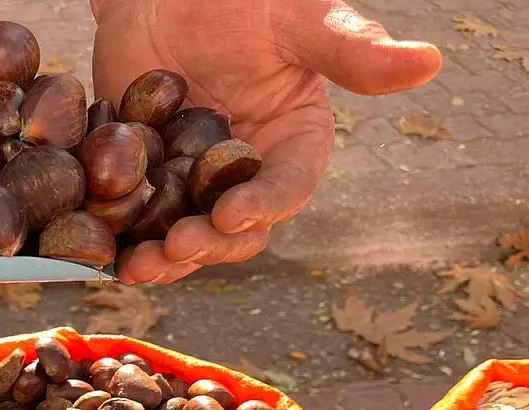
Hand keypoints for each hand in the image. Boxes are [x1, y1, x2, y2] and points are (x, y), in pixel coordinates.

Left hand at [90, 0, 440, 284]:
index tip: (234, 213)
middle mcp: (246, 178)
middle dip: (208, 245)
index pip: (288, 188)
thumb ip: (351, 51)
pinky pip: (134, 222)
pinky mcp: (144, 183)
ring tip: (137, 265)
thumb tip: (429, 61)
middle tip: (177, 246)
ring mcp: (192, 186)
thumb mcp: (298, 19)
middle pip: (235, 232)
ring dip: (163, 258)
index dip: (264, 205)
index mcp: (293, 147)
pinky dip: (119, 240)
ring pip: (183, 238)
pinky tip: (99, 252)